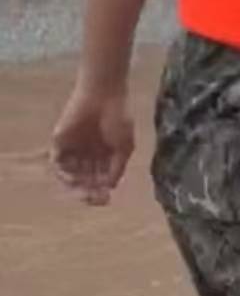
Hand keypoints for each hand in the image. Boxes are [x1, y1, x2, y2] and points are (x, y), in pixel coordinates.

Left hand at [51, 85, 133, 205]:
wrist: (104, 96)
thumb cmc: (119, 118)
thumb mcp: (125, 147)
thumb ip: (118, 168)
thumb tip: (110, 187)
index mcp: (105, 155)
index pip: (100, 178)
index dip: (102, 191)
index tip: (106, 199)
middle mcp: (88, 154)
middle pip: (85, 179)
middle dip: (89, 191)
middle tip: (95, 199)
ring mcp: (73, 149)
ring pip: (71, 174)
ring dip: (76, 186)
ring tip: (85, 190)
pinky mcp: (59, 143)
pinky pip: (58, 164)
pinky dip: (64, 174)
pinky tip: (73, 179)